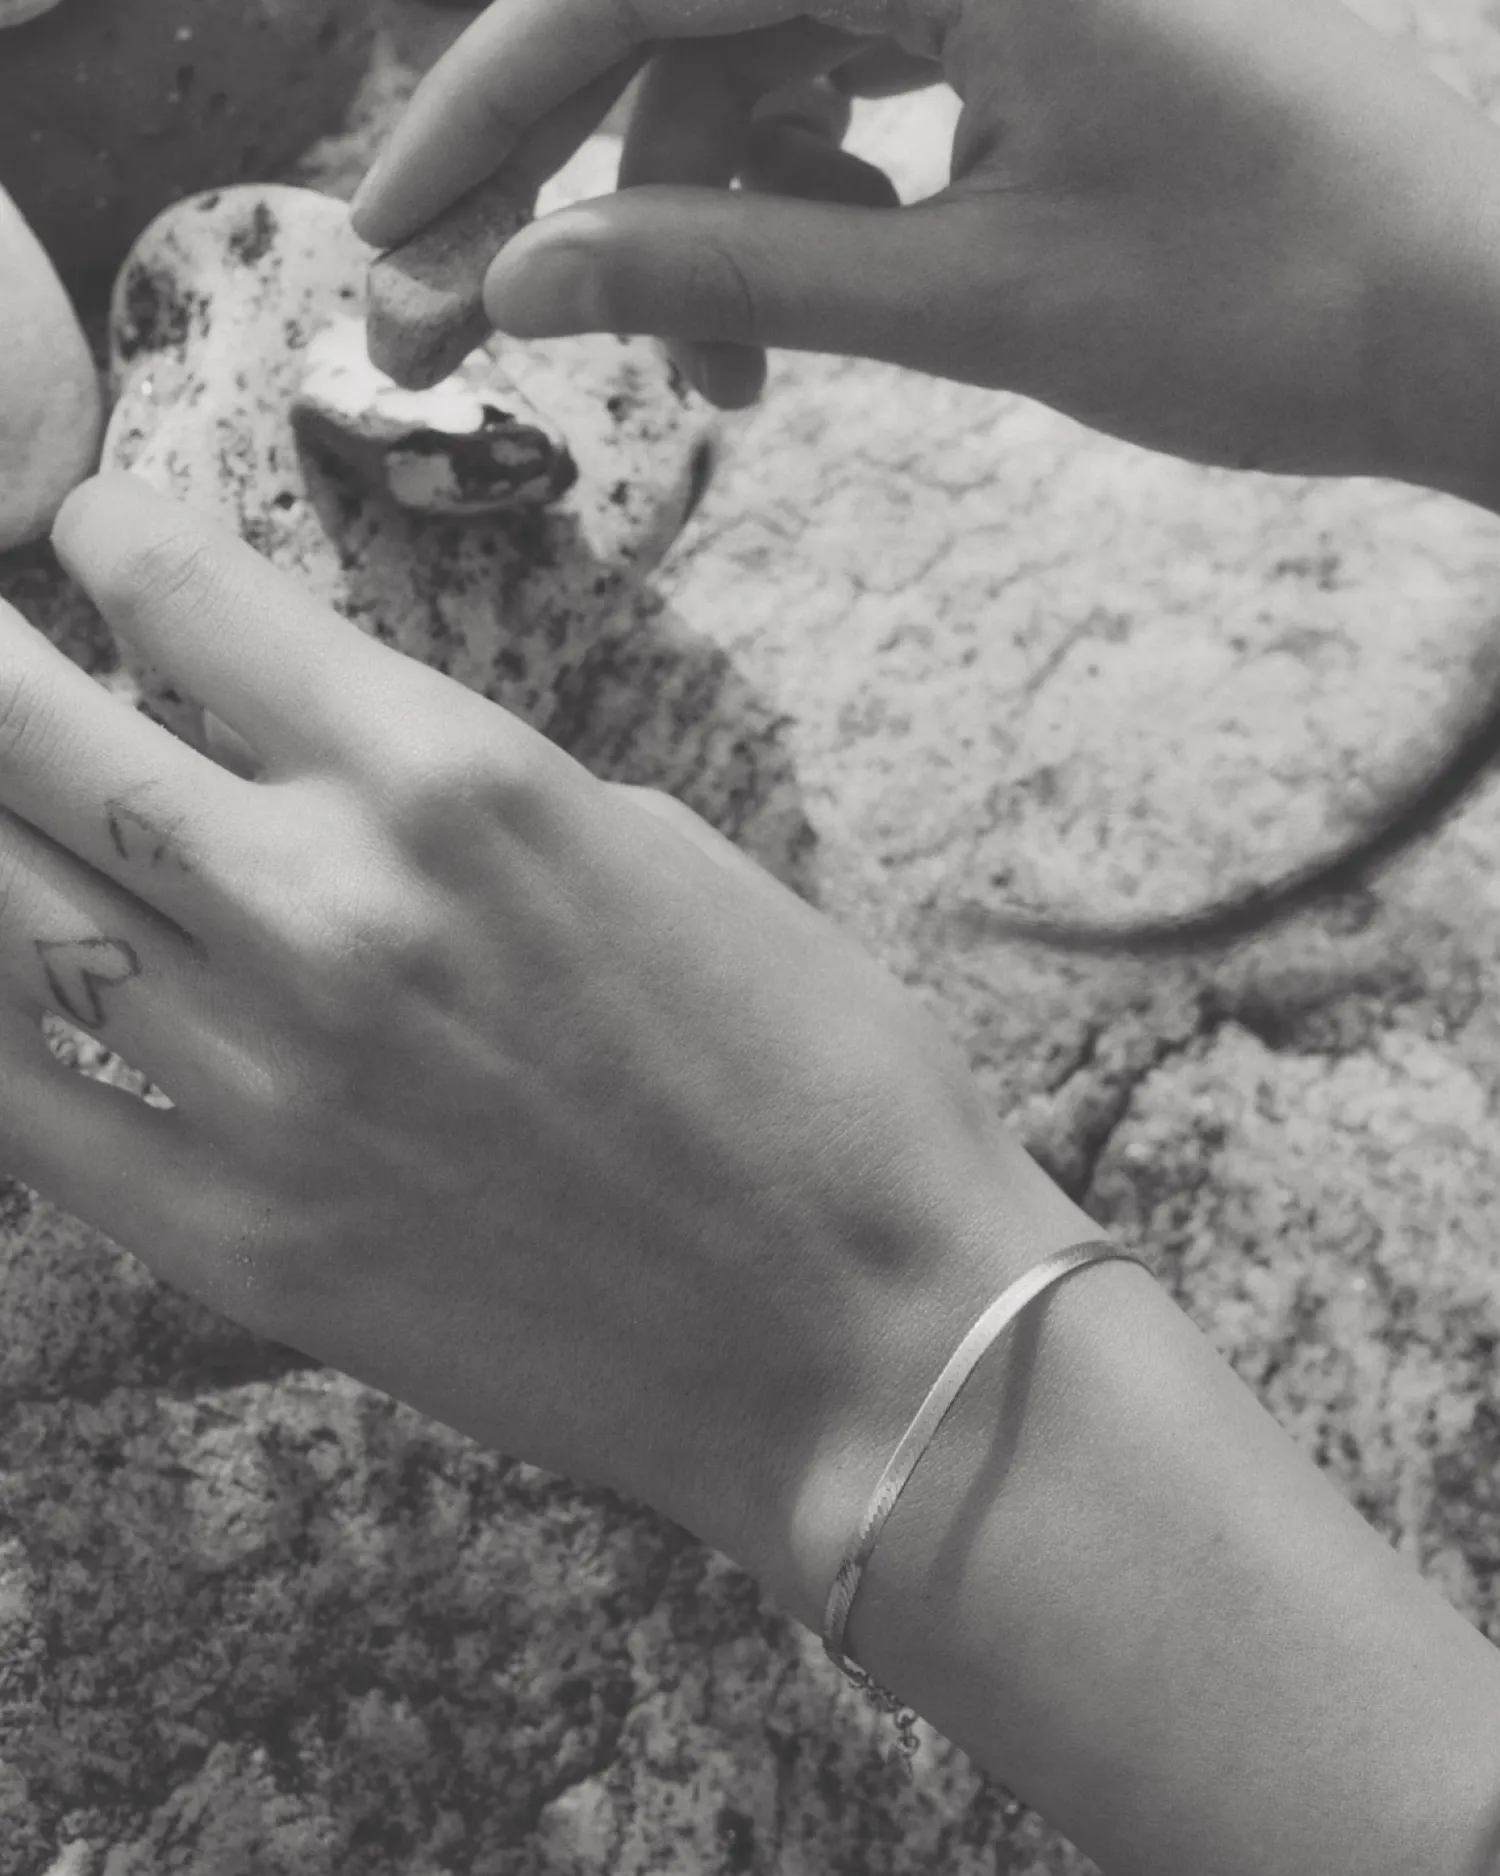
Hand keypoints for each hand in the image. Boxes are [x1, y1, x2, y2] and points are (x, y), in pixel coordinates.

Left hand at [0, 473, 1087, 1625]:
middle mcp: (327, 906)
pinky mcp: (236, 1243)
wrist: (854, 1331)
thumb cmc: (819, 1069)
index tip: (100, 532)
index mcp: (457, 779)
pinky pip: (23, 1110)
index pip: (195, 597)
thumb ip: (478, 792)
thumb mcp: (669, 853)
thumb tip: (352, 769)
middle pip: (40, 736)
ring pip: (5, 914)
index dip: (118, 538)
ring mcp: (262, 1085)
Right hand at [350, 0, 1499, 491]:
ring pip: (757, 61)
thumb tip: (535, 283)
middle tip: (490, 316)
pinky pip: (846, 83)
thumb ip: (740, 269)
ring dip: (706, 221)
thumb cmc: (1267, 301)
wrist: (1458, 316)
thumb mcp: (976, 301)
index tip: (397, 230)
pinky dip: (801, 197)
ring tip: (725, 389)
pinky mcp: (1017, 16)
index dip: (495, 111)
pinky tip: (814, 298)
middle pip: (681, 13)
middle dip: (578, 173)